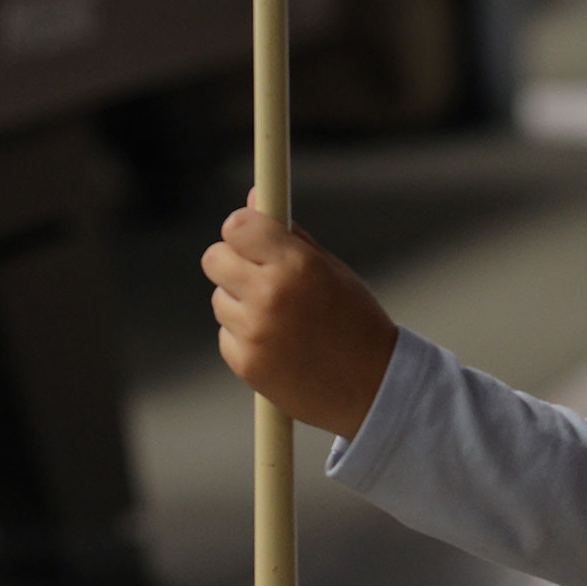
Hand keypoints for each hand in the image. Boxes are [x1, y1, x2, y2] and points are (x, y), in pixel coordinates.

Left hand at [202, 191, 397, 437]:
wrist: (372, 387)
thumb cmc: (356, 321)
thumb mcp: (331, 269)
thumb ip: (290, 235)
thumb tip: (253, 198)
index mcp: (296, 265)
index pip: (237, 226)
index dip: (243, 228)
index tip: (252, 235)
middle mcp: (270, 295)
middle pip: (214, 258)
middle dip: (231, 260)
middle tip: (255, 271)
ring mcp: (254, 332)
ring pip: (219, 298)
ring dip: (239, 301)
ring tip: (279, 316)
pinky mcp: (245, 363)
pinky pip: (226, 335)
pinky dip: (244, 335)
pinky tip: (278, 342)